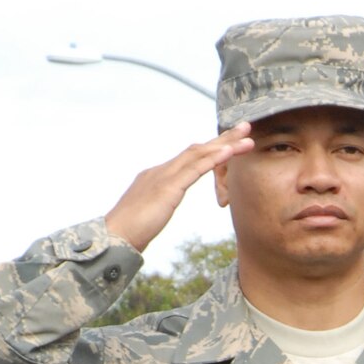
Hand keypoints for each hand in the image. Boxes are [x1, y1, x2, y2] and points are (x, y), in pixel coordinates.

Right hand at [104, 125, 255, 252]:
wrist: (115, 235)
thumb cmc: (132, 230)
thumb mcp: (152, 212)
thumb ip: (161, 203)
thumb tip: (163, 204)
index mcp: (160, 176)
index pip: (191, 157)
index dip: (212, 148)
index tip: (231, 142)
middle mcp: (163, 170)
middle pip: (198, 149)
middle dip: (223, 138)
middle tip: (246, 127)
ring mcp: (165, 176)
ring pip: (200, 154)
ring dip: (226, 144)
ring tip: (248, 137)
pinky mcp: (169, 187)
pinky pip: (196, 169)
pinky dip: (214, 158)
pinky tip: (230, 152)